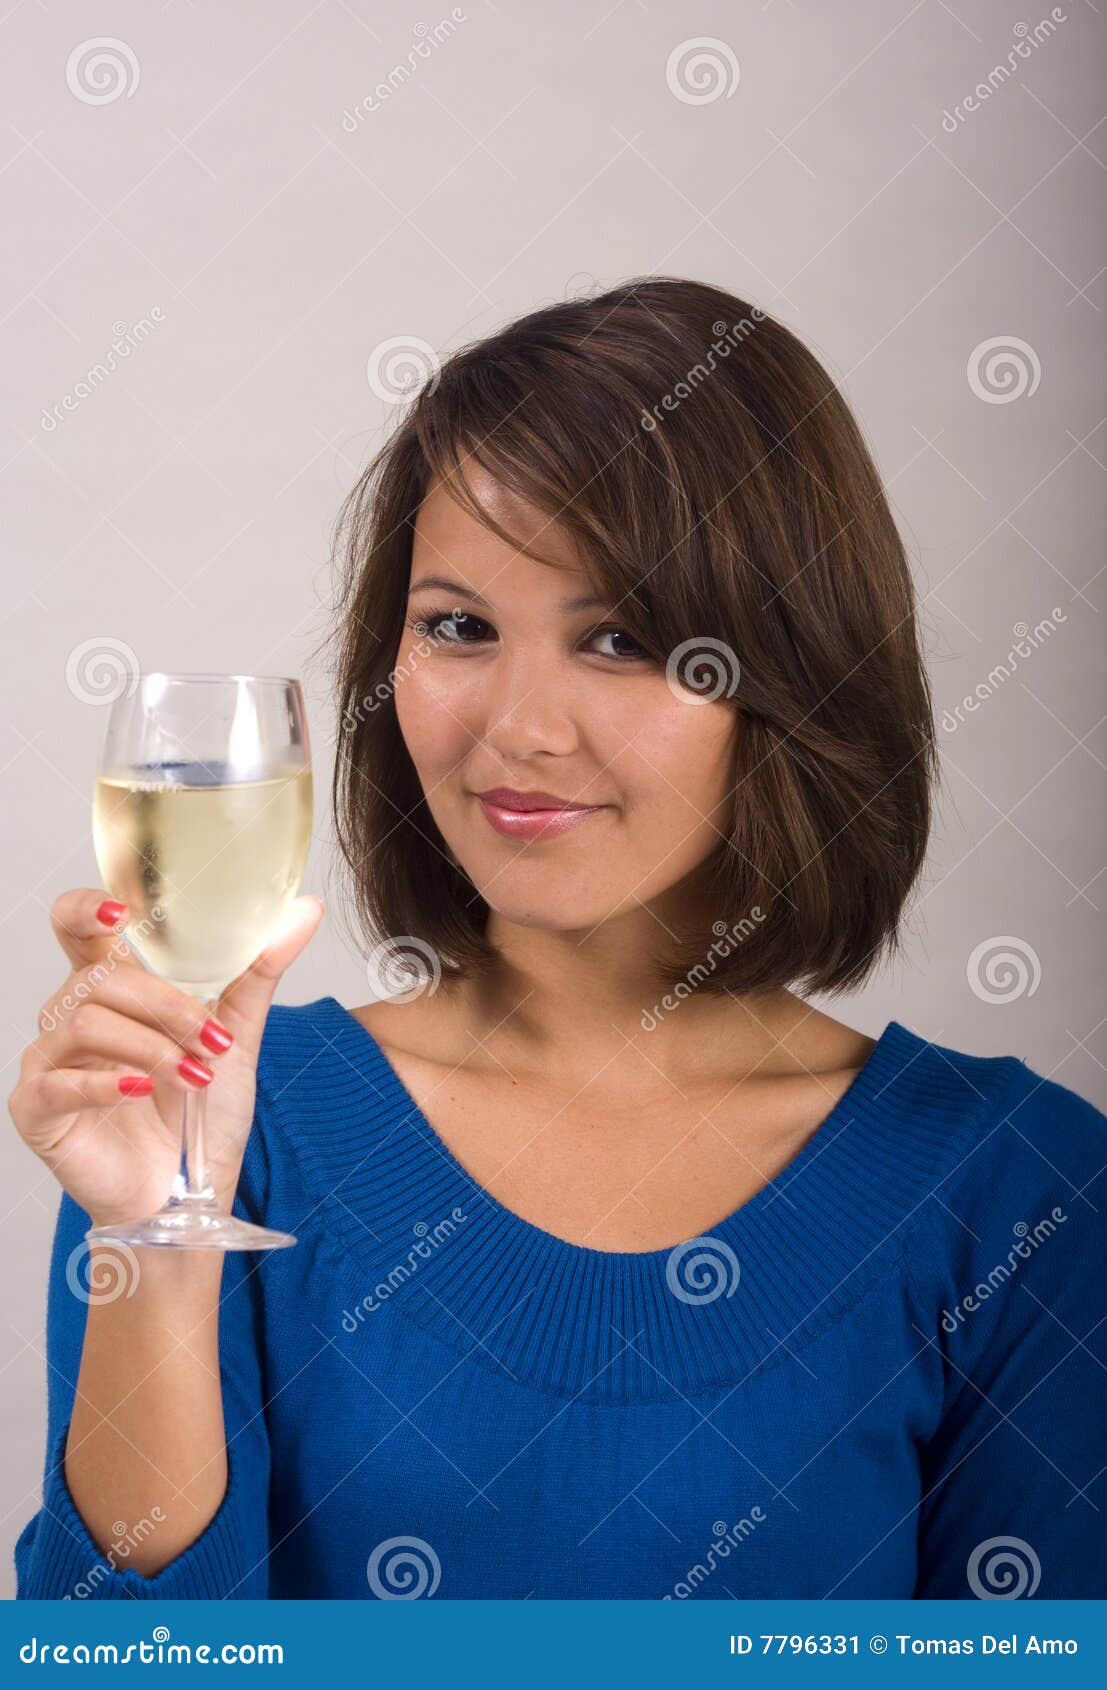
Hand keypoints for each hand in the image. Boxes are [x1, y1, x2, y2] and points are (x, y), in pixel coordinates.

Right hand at [8, 888, 323, 1227]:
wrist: (186, 1194)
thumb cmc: (199, 1113)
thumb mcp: (236, 1035)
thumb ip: (259, 970)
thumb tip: (307, 908)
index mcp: (111, 989)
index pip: (78, 926)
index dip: (88, 908)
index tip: (125, 911)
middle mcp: (71, 1017)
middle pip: (99, 976)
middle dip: (165, 1004)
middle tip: (212, 1040)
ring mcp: (49, 1061)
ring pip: (85, 1021)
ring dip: (152, 1046)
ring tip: (194, 1078)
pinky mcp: (36, 1108)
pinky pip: (60, 1081)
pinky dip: (107, 1083)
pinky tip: (143, 1092)